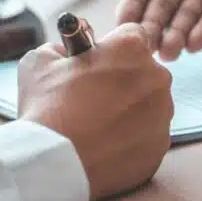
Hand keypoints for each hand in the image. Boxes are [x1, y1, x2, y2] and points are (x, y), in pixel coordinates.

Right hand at [18, 23, 173, 200]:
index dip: (112, 49)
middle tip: (94, 98)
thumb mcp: (39, 62)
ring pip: (149, 105)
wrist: (54, 165)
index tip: (98, 63)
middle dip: (124, 80)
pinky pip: (149, 136)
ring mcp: (162, 114)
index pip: (132, 35)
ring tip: (98, 126)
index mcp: (131, 49)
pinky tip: (107, 146)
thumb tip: (65, 54)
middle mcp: (156, 77)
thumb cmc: (46, 109)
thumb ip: (59, 49)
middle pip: (144, 71)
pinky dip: (132, 139)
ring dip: (130, 110)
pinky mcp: (160, 146)